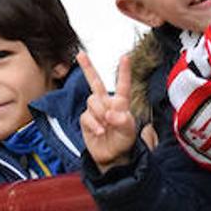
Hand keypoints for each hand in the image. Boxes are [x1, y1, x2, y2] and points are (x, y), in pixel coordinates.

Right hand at [77, 51, 136, 172]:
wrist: (112, 156)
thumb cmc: (123, 140)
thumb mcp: (129, 131)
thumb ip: (123, 120)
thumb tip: (110, 113)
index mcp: (121, 103)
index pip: (122, 85)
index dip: (123, 71)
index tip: (125, 57)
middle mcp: (106, 103)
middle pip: (95, 82)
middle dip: (87, 67)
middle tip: (80, 54)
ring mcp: (95, 111)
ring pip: (92, 101)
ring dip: (99, 113)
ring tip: (106, 126)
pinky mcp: (86, 120)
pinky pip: (86, 116)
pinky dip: (94, 124)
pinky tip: (100, 131)